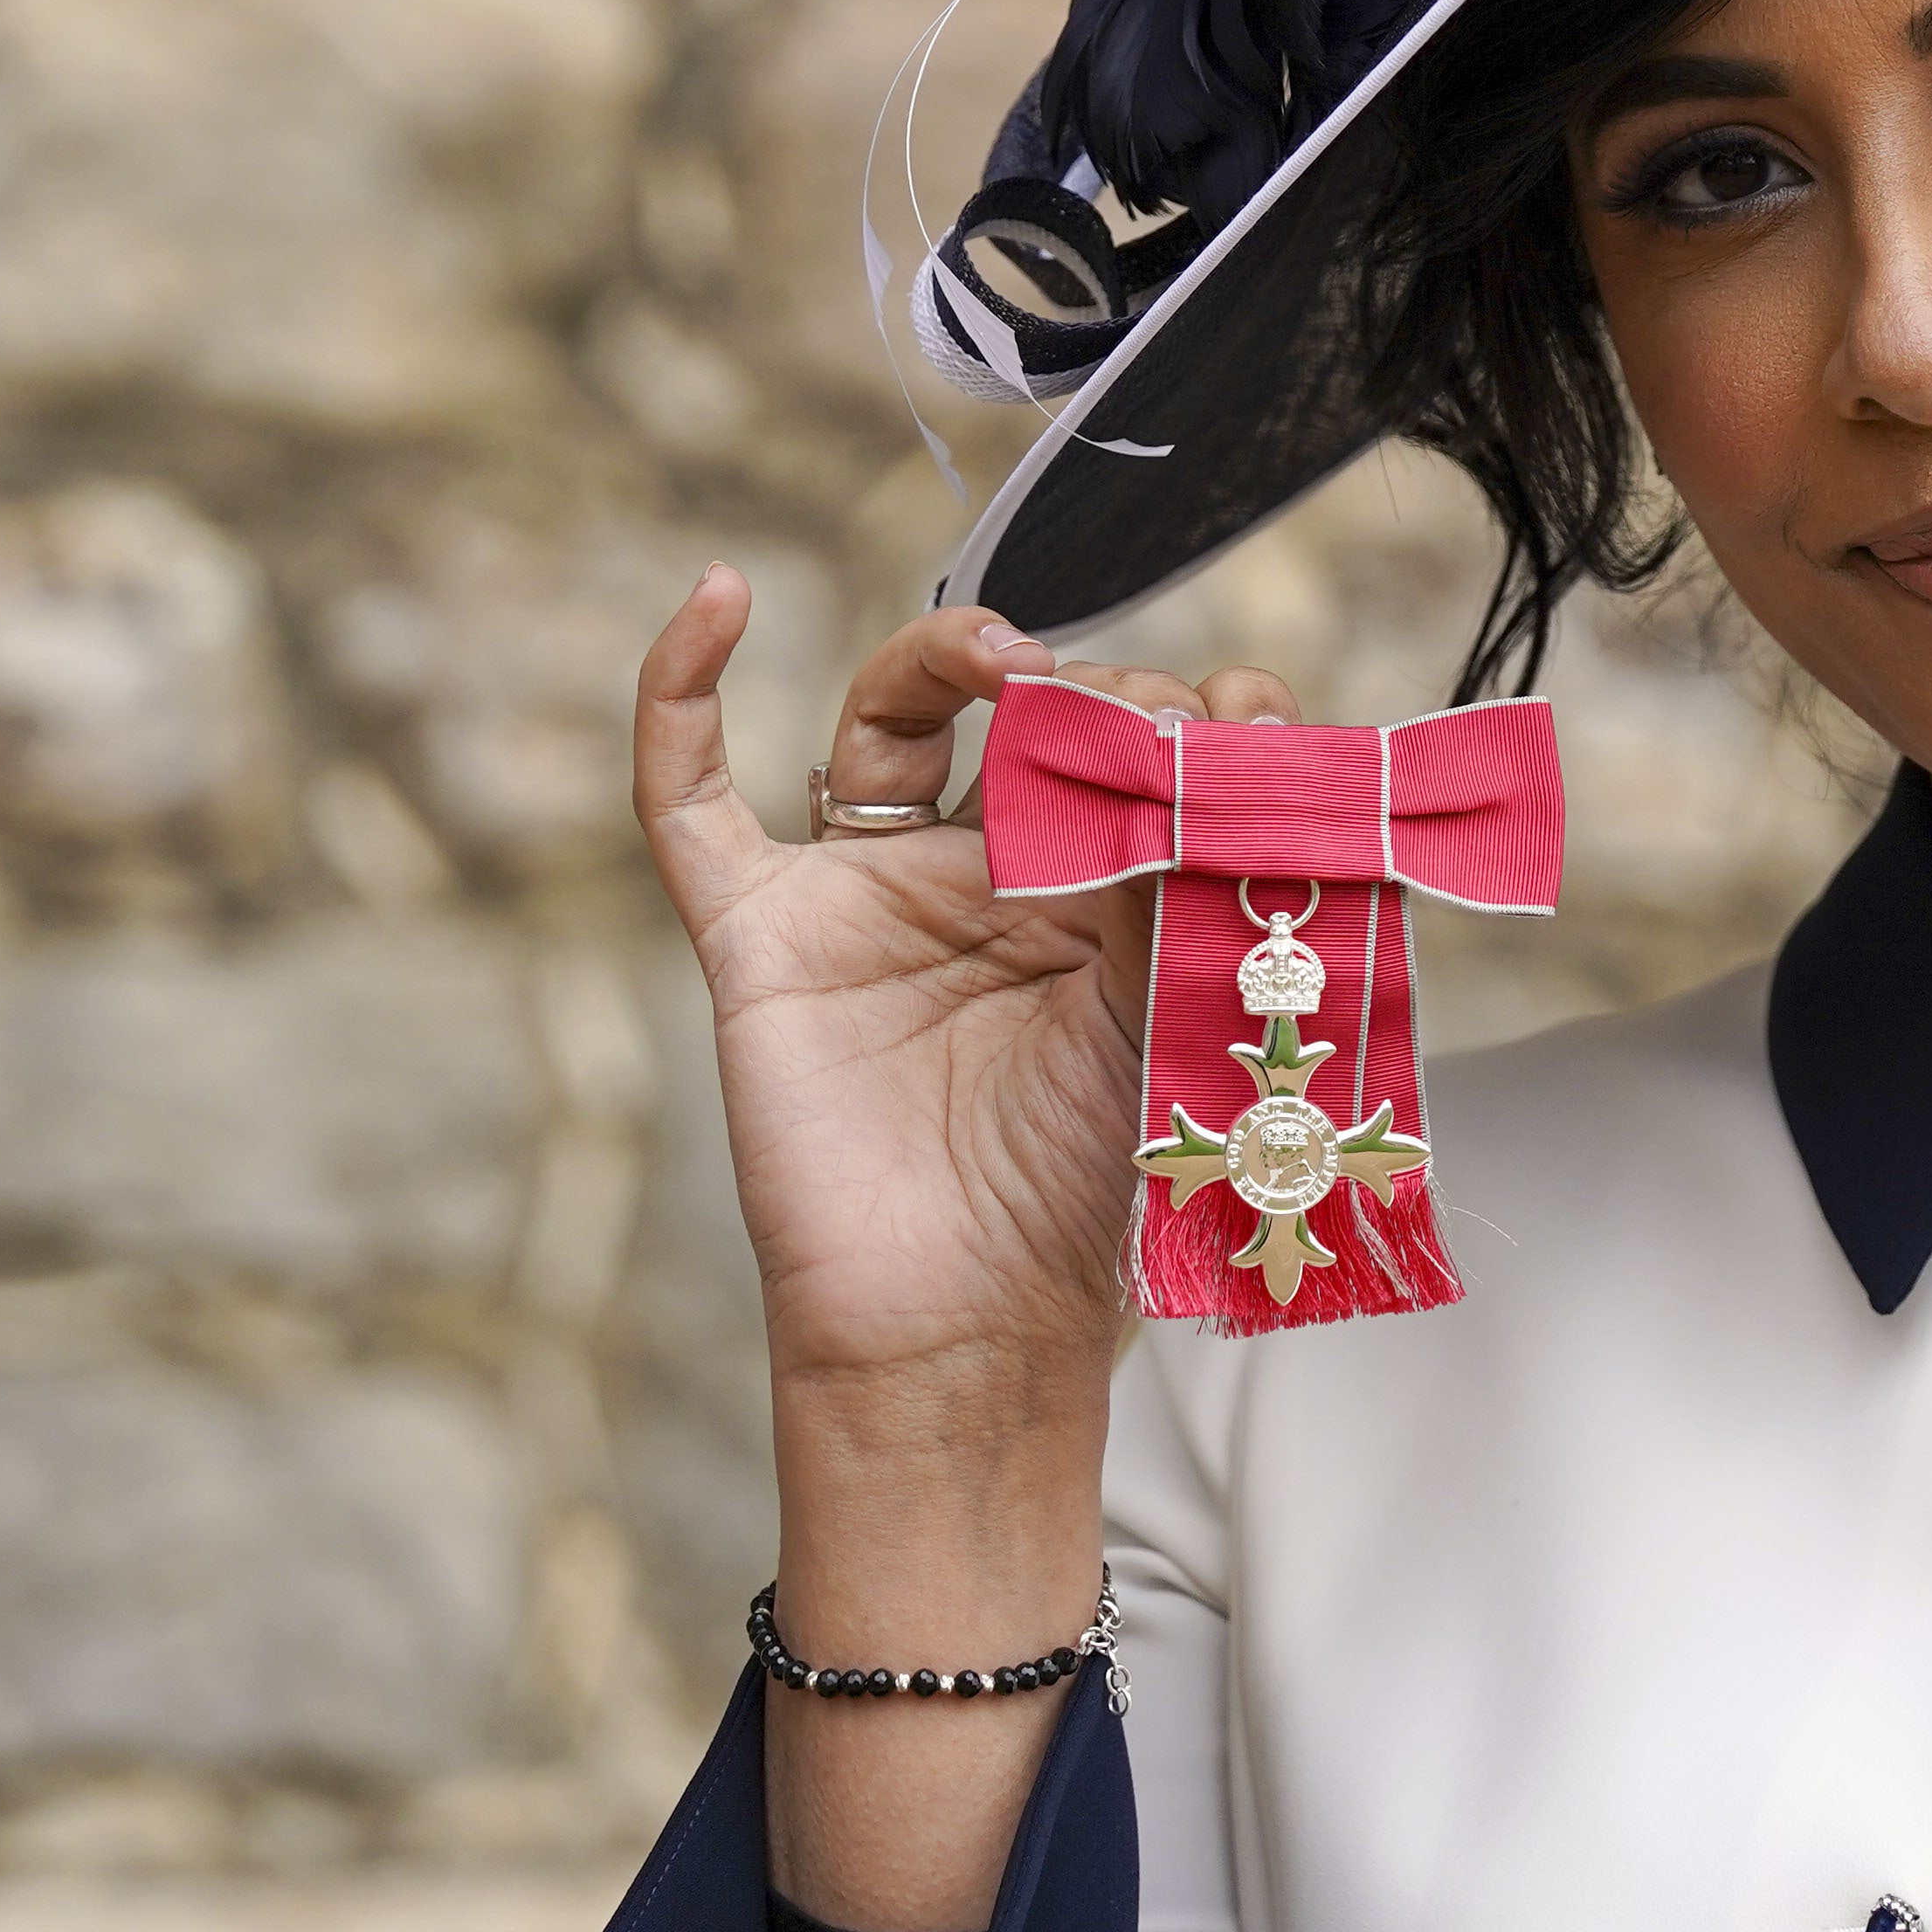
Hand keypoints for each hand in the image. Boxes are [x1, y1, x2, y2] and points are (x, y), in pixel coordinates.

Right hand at [633, 567, 1297, 1931]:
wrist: (974, 1334)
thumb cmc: (1084, 1205)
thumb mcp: (1177, 1011)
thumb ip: (1201, 871)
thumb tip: (1251, 715)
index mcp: (1087, 891)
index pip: (1126, 743)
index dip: (1180, 714)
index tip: (1250, 723)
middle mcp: (974, 875)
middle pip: (1018, 710)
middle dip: (1093, 691)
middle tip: (1150, 725)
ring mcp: (863, 897)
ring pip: (882, 714)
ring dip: (947, 653)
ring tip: (1018, 662)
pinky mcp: (761, 937)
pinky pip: (687, 800)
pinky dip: (680, 694)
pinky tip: (716, 598)